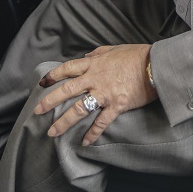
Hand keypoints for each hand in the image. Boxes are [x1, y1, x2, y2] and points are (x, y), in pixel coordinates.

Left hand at [34, 44, 155, 145]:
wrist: (155, 65)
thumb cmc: (137, 55)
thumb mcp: (114, 49)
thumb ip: (97, 54)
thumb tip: (86, 57)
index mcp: (94, 64)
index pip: (67, 69)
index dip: (53, 75)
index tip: (42, 82)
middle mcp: (95, 79)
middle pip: (67, 91)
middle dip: (50, 101)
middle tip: (37, 111)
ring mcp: (105, 94)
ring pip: (79, 109)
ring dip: (64, 122)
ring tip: (52, 132)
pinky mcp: (117, 106)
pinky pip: (101, 122)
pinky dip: (93, 133)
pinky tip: (85, 142)